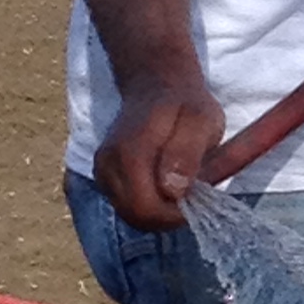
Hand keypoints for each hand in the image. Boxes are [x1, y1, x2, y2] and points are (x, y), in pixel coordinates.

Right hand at [94, 70, 224, 230]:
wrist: (157, 86)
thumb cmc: (186, 105)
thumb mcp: (201, 121)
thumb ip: (187, 153)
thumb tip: (173, 190)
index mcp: (131, 152)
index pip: (145, 208)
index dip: (173, 216)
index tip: (197, 202)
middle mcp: (108, 164)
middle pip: (135, 216)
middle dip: (168, 217)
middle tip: (193, 198)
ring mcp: (102, 171)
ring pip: (130, 214)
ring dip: (159, 212)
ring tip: (181, 189)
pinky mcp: (104, 176)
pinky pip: (126, 205)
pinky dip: (148, 205)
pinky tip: (166, 187)